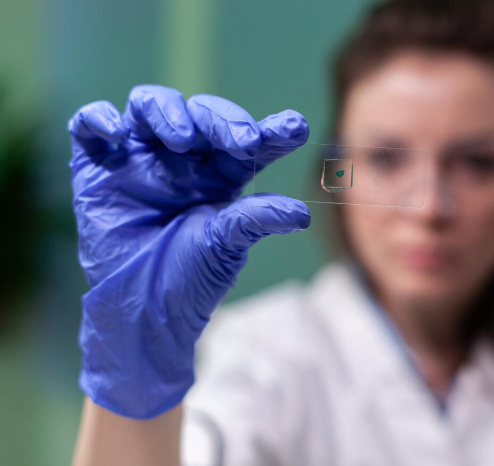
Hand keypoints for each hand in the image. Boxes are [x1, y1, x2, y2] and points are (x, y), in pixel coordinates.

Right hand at [68, 85, 310, 418]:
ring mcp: (140, 158)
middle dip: (225, 121)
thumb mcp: (226, 247)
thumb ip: (256, 221)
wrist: (140, 311)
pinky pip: (90, 125)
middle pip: (203, 115)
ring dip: (169, 112)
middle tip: (244, 141)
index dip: (273, 130)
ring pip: (151, 106)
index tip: (296, 129)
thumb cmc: (189, 279)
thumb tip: (301, 212)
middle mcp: (183, 159)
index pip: (248, 141)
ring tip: (182, 139)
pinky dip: (100, 118)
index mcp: (220, 174)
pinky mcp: (97, 166)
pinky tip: (118, 133)